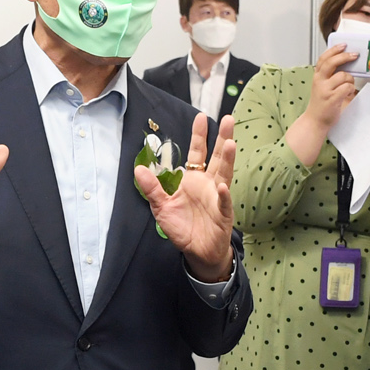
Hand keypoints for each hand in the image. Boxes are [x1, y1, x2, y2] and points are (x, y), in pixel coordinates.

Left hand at [138, 111, 237, 282]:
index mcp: (193, 180)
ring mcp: (218, 198)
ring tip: (231, 143)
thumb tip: (138, 169)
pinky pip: (223, 203)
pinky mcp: (222, 215)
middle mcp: (208, 184)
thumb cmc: (182, 228)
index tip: (201, 117)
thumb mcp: (161, 207)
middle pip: (217, 157)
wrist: (198, 252)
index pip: (197, 153)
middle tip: (229, 119)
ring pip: (224, 174)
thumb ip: (152, 188)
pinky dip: (224, 196)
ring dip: (227, 159)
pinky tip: (223, 188)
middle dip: (223, 138)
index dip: (199, 136)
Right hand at [299, 44, 359, 133]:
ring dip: (350, 80)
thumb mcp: (321, 85)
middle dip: (345, 57)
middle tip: (355, 55)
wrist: (315, 120)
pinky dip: (351, 89)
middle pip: (332, 62)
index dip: (334, 50)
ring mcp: (325, 90)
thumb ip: (330, 74)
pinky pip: (347, 87)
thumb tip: (344, 62)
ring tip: (348, 86)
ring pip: (343, 75)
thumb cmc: (321, 103)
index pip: (324, 58)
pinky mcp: (332, 98)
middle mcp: (319, 81)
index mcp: (317, 76)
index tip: (343, 45)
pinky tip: (348, 93)